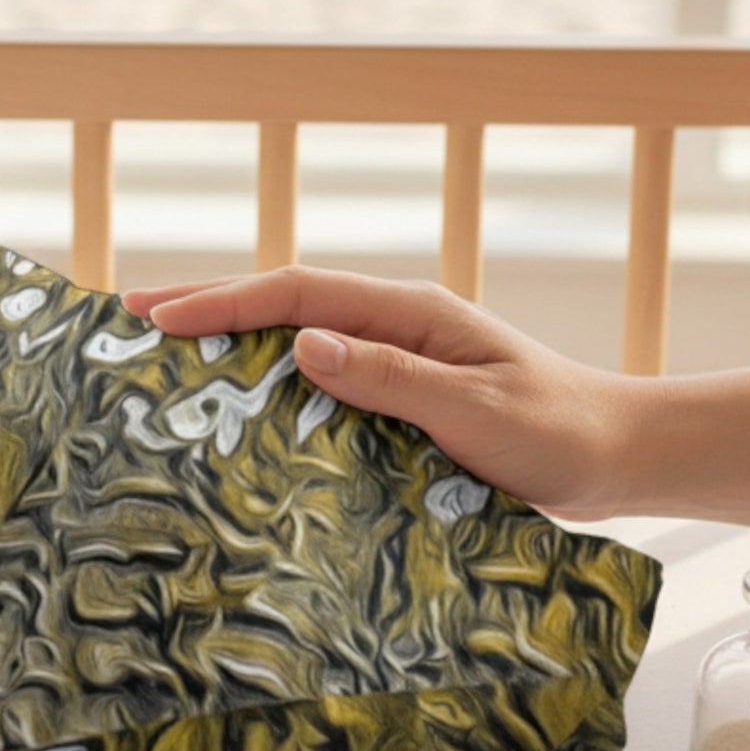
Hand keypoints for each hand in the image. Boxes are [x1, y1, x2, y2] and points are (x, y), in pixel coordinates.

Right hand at [122, 266, 633, 522]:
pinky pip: (317, 383)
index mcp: (410, 311)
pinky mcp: (397, 397)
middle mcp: (394, 324)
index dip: (224, 301)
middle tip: (130, 317)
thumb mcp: (476, 409)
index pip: (298, 294)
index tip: (160, 317)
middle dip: (206, 304)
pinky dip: (267, 383)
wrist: (620, 456)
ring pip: (293, 339)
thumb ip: (392, 378)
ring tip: (161, 356)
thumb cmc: (559, 433)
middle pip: (282, 303)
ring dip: (228, 342)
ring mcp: (394, 357)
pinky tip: (234, 407)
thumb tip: (303, 345)